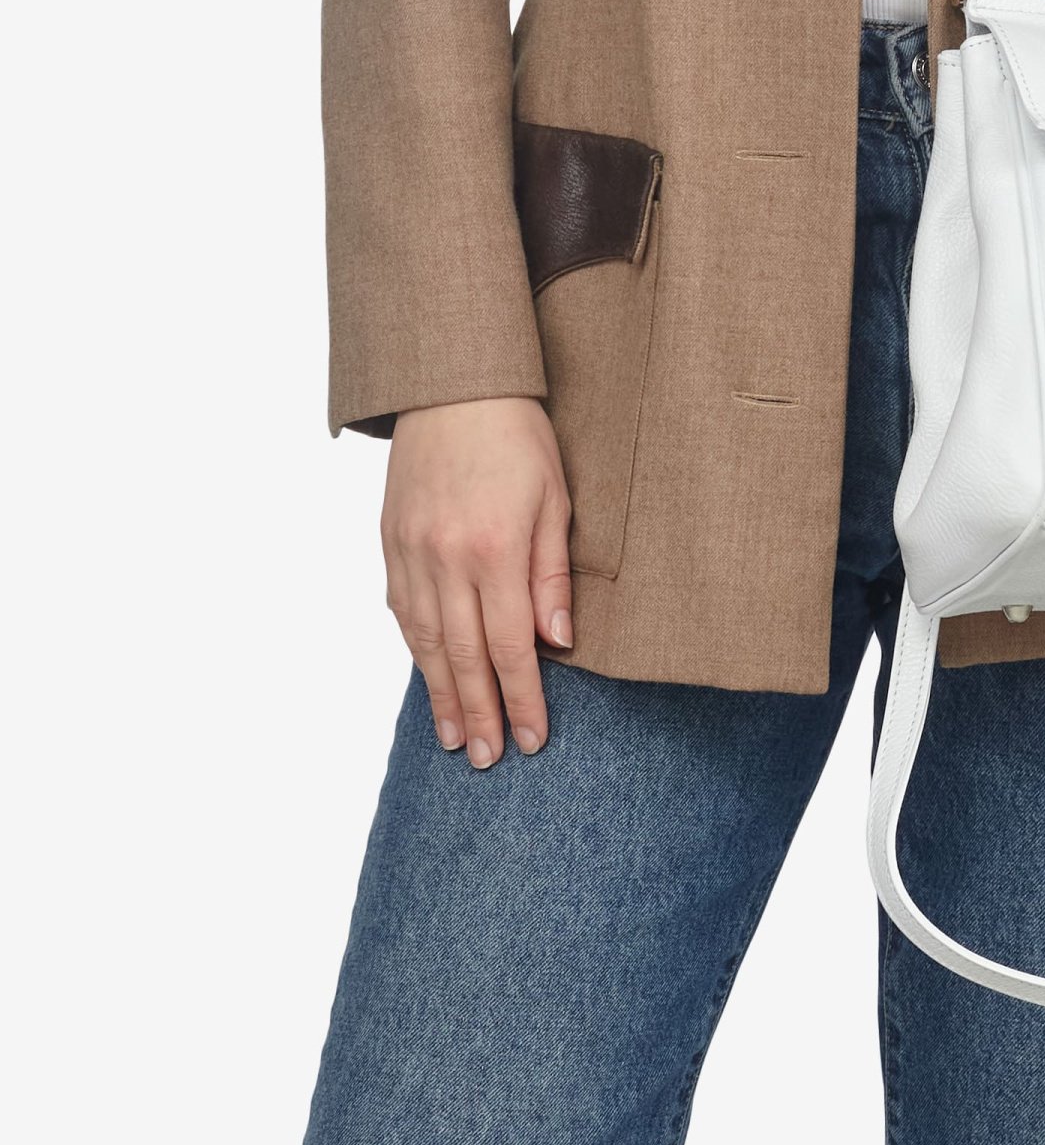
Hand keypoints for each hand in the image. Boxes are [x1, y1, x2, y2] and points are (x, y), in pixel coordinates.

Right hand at [381, 397, 572, 768]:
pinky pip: (400, 609)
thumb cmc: (516, 436)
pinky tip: (429, 677)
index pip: (509, 646)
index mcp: (495, 549)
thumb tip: (555, 642)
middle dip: (480, 713)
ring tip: (456, 738)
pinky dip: (416, 650)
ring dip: (441, 695)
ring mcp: (410, 551)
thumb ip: (552, 575)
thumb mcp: (555, 499)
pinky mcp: (389, 541)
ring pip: (424, 641)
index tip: (533, 739)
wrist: (452, 384)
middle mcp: (446, 558)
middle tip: (490, 759)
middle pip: (462, 655)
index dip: (522, 698)